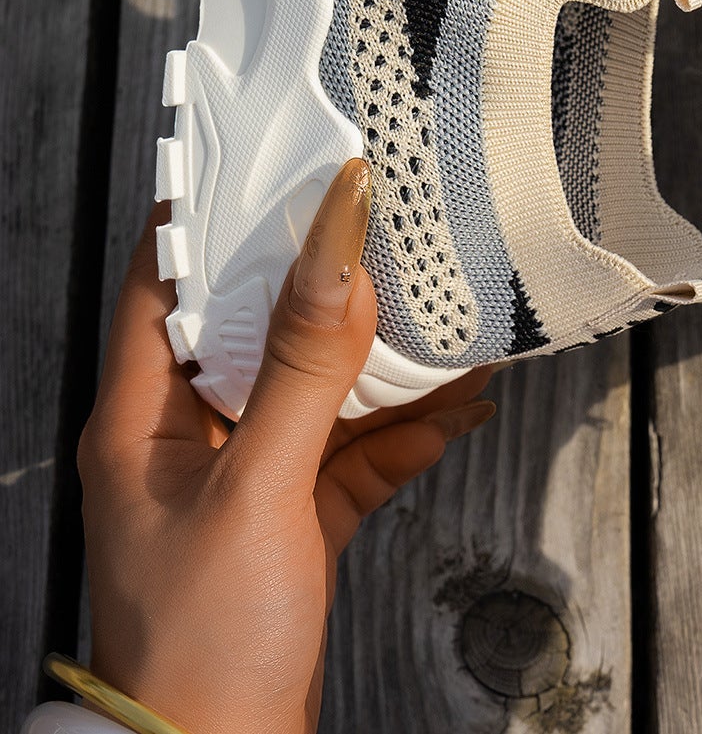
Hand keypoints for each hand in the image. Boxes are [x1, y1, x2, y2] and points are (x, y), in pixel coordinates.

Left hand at [78, 159, 493, 733]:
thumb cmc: (203, 642)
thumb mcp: (259, 488)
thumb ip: (303, 366)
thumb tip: (337, 245)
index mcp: (141, 417)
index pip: (161, 280)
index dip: (214, 215)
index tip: (280, 160)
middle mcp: (188, 441)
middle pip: (256, 327)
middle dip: (326, 278)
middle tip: (386, 220)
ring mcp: (243, 484)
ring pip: (317, 391)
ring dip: (383, 360)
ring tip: (449, 312)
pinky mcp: (291, 527)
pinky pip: (351, 455)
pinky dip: (404, 433)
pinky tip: (459, 407)